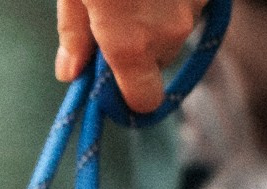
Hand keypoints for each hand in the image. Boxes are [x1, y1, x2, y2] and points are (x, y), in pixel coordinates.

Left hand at [56, 0, 205, 114]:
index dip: (130, 94)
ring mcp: (196, 5)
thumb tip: (70, 74)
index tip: (114, 79)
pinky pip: (194, 3)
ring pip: (178, 28)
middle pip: (160, 60)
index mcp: (130, 43)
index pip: (144, 101)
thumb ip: (74, 33)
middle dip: (142, 44)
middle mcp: (170, 32)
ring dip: (161, 16)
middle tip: (118, 12)